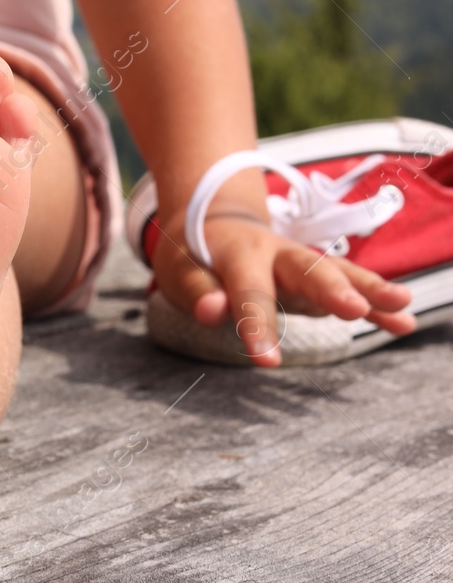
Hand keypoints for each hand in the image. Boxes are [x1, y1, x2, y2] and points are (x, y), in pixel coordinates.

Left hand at [151, 207, 415, 367]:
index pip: (249, 292)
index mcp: (238, 253)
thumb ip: (197, 291)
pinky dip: (375, 304)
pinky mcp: (316, 279)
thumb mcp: (181, 270)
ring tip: (401, 305)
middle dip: (330, 289)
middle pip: (306, 270)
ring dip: (368, 289)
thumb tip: (210, 310)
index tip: (268, 361)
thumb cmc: (196, 255)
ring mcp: (301, 265)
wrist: (215, 221)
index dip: (257, 325)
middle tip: (354, 308)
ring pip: (337, 273)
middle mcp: (277, 254)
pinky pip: (350, 288)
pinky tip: (402, 321)